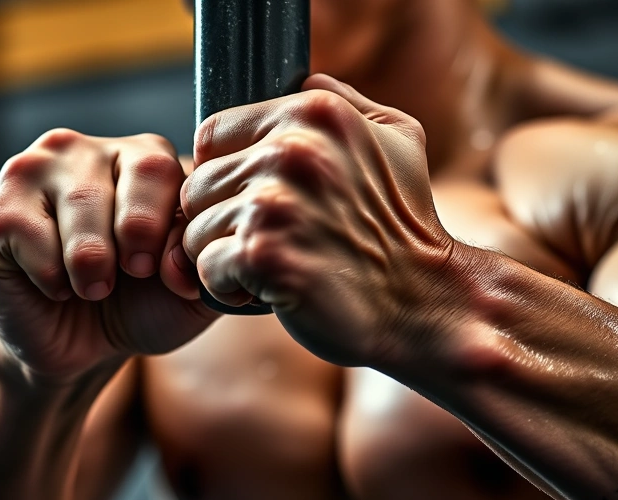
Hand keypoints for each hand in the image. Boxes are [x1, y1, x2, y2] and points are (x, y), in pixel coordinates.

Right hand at [0, 129, 214, 385]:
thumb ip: (201, 258)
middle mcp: (88, 150)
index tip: (162, 272)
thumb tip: (181, 253)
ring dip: (93, 266)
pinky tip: (55, 285)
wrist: (82, 350)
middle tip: (125, 277)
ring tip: (92, 287)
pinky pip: (33, 234)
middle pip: (132, 177)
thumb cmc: (140, 306)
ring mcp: (37, 172)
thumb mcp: (188, 288)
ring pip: (82, 205)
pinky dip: (52, 276)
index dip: (167, 229)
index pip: (165, 168)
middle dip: (135, 244)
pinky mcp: (0, 210)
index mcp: (144, 158)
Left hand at [182, 75, 455, 366]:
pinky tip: (268, 289)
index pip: (211, 136)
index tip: (256, 204)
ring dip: (224, 257)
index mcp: (313, 113)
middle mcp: (290, 151)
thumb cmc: (408, 225)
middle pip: (196, 185)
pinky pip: (206, 269)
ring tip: (272, 265)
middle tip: (268, 242)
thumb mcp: (398, 140)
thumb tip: (302, 79)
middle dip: (221, 221)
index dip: (224, 175)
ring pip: (194, 230)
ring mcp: (274, 204)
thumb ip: (344, 101)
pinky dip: (228, 289)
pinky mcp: (264, 255)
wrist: (423, 300)